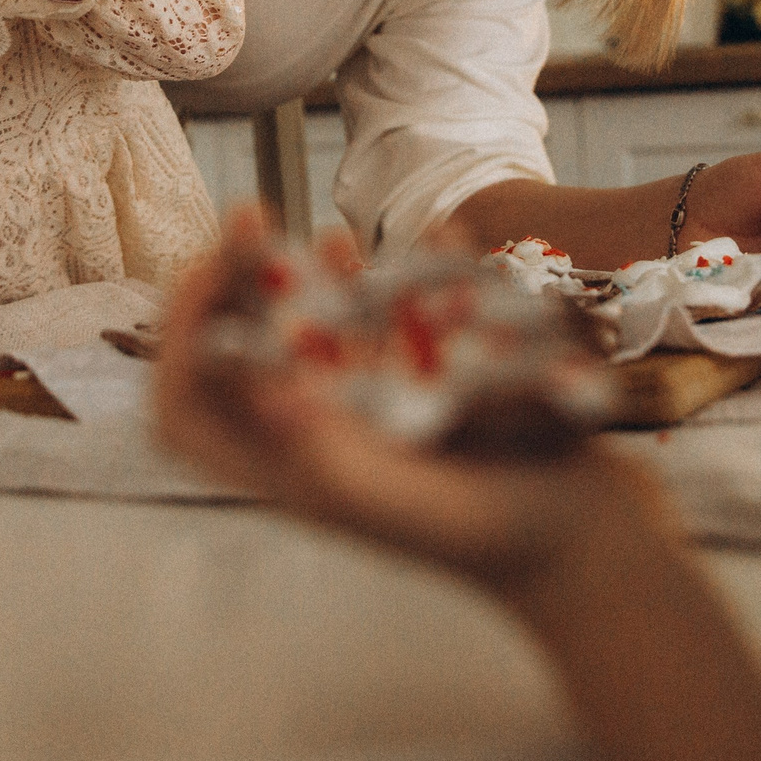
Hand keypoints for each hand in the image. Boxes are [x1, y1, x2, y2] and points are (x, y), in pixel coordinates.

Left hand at [154, 206, 670, 601]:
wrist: (582, 544)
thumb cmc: (493, 537)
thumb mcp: (404, 505)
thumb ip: (332, 460)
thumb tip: (265, 396)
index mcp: (285, 474)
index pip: (185, 410)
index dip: (178, 339)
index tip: (207, 275)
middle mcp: (311, 436)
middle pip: (238, 350)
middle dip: (236, 280)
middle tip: (254, 216)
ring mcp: (364, 408)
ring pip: (305, 328)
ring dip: (304, 276)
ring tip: (328, 235)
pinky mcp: (418, 387)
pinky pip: (378, 323)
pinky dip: (381, 280)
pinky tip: (404, 245)